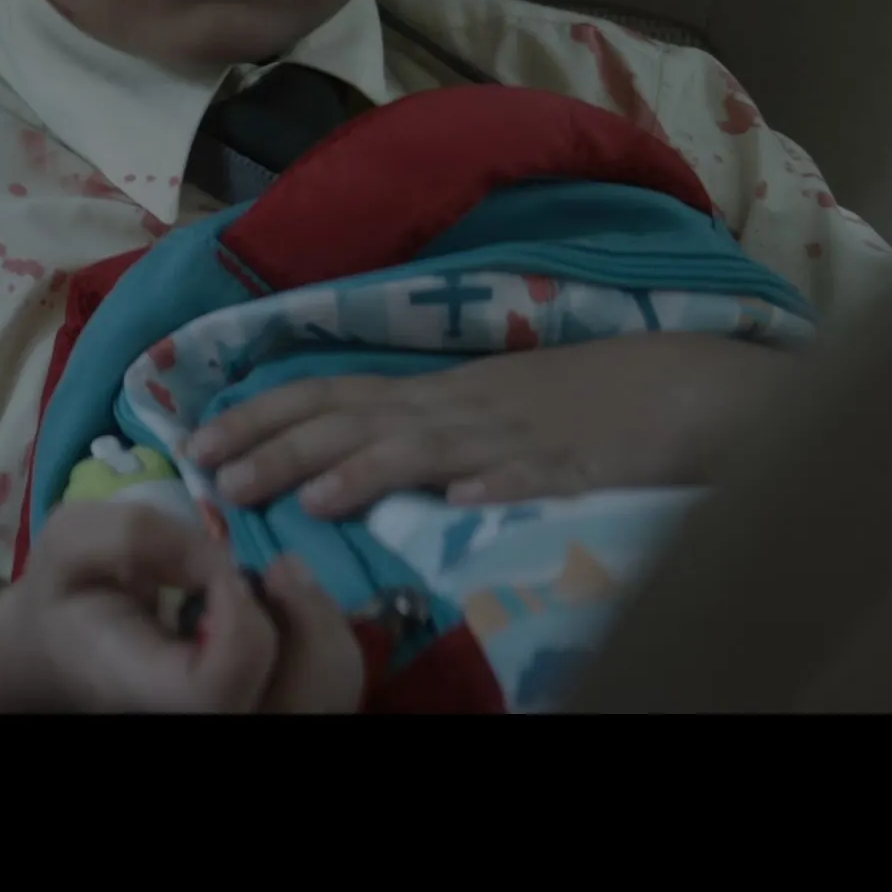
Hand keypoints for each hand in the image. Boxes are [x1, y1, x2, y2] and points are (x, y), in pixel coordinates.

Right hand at [0, 495, 363, 713]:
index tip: (219, 567)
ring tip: (281, 581)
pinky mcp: (271, 707)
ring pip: (329, 697)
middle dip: (304, 621)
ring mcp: (243, 718)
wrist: (67, 646)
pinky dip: (323, 638)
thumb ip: (131, 533)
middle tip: (275, 565)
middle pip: (299, 705)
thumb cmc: (69, 595)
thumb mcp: (69, 540)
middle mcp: (200, 725)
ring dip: (321, 626)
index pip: (216, 693)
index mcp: (144, 694)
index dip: (240, 622)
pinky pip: (331, 688)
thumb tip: (216, 554)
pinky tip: (285, 605)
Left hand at [186, 334, 793, 520]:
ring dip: (364, 471)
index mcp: (439, 394)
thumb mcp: (486, 409)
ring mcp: (518, 436)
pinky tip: (461, 506)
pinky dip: (494, 489)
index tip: (199, 442)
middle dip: (279, 447)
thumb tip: (339, 454)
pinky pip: (533, 479)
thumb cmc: (585, 402)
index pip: (331, 394)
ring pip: (428, 450)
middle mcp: (462, 409)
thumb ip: (420, 428)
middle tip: (212, 476)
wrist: (691, 385)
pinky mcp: (579, 468)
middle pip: (356, 421)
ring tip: (307, 499)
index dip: (262, 417)